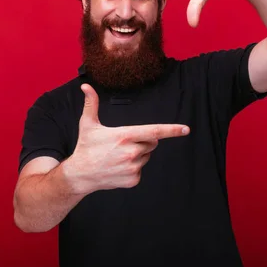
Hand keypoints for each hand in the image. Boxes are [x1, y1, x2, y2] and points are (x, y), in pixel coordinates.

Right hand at [64, 84, 189, 193]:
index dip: (172, 130)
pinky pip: (141, 169)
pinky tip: (118, 167)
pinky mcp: (133, 180)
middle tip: (123, 143)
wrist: (80, 174)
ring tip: (118, 156)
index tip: (186, 129)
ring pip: (146, 156)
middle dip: (143, 141)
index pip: (154, 131)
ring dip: (138, 155)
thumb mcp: (88, 124)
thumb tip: (86, 86)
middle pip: (152, 143)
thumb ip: (91, 104)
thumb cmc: (86, 147)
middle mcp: (131, 152)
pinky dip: (133, 168)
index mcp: (124, 136)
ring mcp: (133, 167)